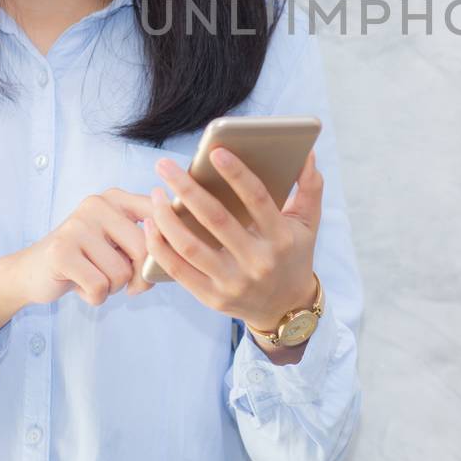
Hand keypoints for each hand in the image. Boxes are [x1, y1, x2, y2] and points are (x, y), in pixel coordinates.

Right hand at [12, 188, 155, 306]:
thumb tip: (174, 256)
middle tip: (122, 282)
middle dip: (138, 277)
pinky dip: (94, 297)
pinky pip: (99, 286)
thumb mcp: (118, 241)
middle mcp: (98, 204)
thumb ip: (147, 240)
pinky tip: (78, 285)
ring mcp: (78, 226)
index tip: (153, 264)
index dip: (164, 248)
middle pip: (144, 249)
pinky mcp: (62, 251)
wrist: (33, 271)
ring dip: (111, 288)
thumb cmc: (85, 259)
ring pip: (121, 273)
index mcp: (116, 198)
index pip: (159, 216)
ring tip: (92, 276)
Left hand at [144, 147, 323, 331]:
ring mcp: (232, 283)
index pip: (257, 199)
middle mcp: (257, 262)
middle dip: (186, 188)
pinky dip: (159, 245)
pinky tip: (151, 223)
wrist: (286, 309)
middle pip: (215, 219)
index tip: (214, 152)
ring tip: (155, 192)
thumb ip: (310, 187)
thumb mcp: (308, 223)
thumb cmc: (293, 255)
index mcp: (280, 238)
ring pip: (190, 246)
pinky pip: (177, 270)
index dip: (236, 174)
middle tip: (165, 164)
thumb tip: (307, 153)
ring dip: (166, 216)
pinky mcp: (212, 297)